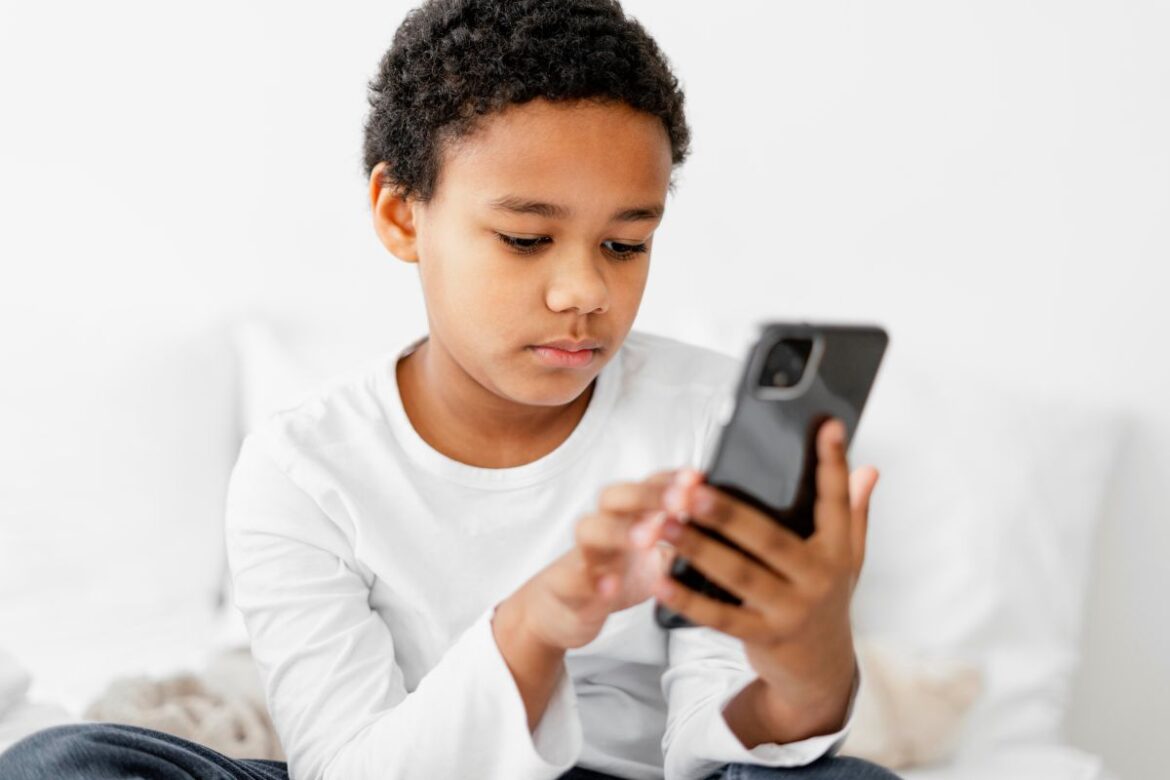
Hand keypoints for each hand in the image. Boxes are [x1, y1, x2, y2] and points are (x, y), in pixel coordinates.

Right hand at [504, 468, 692, 651]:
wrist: (561, 611)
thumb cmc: (615, 575)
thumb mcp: (656, 556)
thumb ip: (683, 537)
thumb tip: (726, 525)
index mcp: (628, 518)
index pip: (647, 486)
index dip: (670, 479)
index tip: (698, 478)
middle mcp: (604, 528)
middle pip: (616, 496)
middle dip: (647, 495)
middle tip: (678, 501)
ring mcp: (583, 554)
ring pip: (591, 529)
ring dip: (620, 530)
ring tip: (648, 537)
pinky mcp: (567, 584)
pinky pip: (575, 578)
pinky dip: (592, 580)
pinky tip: (611, 586)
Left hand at [638, 418, 878, 723]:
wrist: (821, 672)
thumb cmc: (826, 599)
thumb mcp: (849, 559)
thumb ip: (855, 512)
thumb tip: (870, 468)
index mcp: (837, 550)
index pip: (836, 500)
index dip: (833, 462)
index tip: (827, 426)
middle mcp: (818, 578)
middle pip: (768, 539)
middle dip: (726, 513)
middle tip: (690, 489)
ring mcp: (790, 610)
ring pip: (738, 574)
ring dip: (697, 548)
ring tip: (663, 524)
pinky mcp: (763, 636)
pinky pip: (720, 617)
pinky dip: (689, 599)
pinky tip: (661, 580)